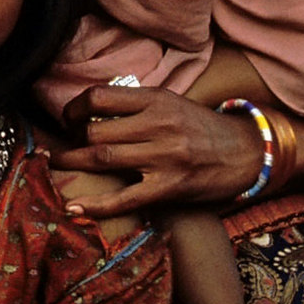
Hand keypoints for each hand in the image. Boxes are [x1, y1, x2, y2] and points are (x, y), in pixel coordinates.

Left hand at [48, 85, 261, 217]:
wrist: (247, 153)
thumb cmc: (201, 128)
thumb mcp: (171, 103)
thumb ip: (135, 105)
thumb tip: (90, 110)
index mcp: (156, 100)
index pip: (98, 97)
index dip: (74, 109)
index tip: (69, 120)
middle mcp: (158, 125)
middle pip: (95, 131)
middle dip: (71, 140)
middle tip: (65, 146)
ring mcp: (164, 157)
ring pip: (102, 158)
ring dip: (71, 163)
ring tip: (57, 164)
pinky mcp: (170, 187)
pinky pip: (124, 198)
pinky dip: (96, 205)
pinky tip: (75, 207)